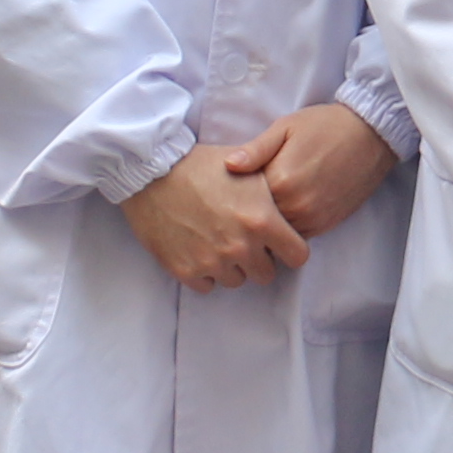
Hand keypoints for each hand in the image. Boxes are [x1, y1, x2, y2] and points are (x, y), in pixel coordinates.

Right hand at [122, 147, 307, 291]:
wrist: (155, 173)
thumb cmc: (204, 166)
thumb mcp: (250, 171)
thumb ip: (274, 198)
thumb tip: (292, 212)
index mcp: (261, 221)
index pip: (298, 256)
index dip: (290, 248)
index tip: (280, 242)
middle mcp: (240, 246)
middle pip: (266, 274)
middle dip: (260, 259)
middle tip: (245, 240)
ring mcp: (212, 262)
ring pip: (236, 281)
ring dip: (231, 266)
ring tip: (218, 240)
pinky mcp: (185, 271)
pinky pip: (207, 286)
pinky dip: (205, 272)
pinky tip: (199, 248)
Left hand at [222, 104, 397, 239]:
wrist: (371, 133)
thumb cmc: (325, 125)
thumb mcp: (286, 127)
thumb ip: (256, 149)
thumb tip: (227, 165)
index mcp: (281, 179)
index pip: (245, 200)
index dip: (237, 196)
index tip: (230, 192)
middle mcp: (296, 205)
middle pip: (259, 221)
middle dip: (250, 215)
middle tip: (240, 206)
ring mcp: (312, 218)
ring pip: (277, 233)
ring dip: (269, 225)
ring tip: (263, 211)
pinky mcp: (326, 224)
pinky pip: (297, 236)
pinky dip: (288, 228)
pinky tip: (284, 213)